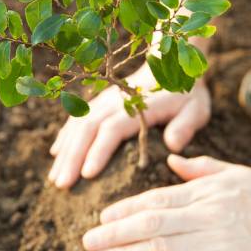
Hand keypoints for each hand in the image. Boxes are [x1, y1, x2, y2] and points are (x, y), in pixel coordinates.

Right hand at [48, 66, 210, 188]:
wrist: (171, 65)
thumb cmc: (186, 94)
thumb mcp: (196, 109)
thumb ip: (185, 126)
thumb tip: (173, 145)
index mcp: (138, 106)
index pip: (112, 129)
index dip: (99, 151)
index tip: (87, 175)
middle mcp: (115, 101)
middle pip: (87, 129)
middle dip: (73, 157)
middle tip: (62, 185)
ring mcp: (104, 100)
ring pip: (78, 125)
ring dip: (65, 151)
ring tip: (54, 178)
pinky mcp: (99, 102)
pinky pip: (77, 118)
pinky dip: (65, 136)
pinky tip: (56, 154)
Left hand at [82, 155, 250, 250]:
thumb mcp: (236, 174)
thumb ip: (202, 168)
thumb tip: (172, 159)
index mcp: (206, 194)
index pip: (156, 201)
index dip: (125, 210)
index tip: (102, 217)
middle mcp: (206, 218)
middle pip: (152, 226)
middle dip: (116, 234)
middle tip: (89, 241)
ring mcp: (214, 244)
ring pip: (162, 250)